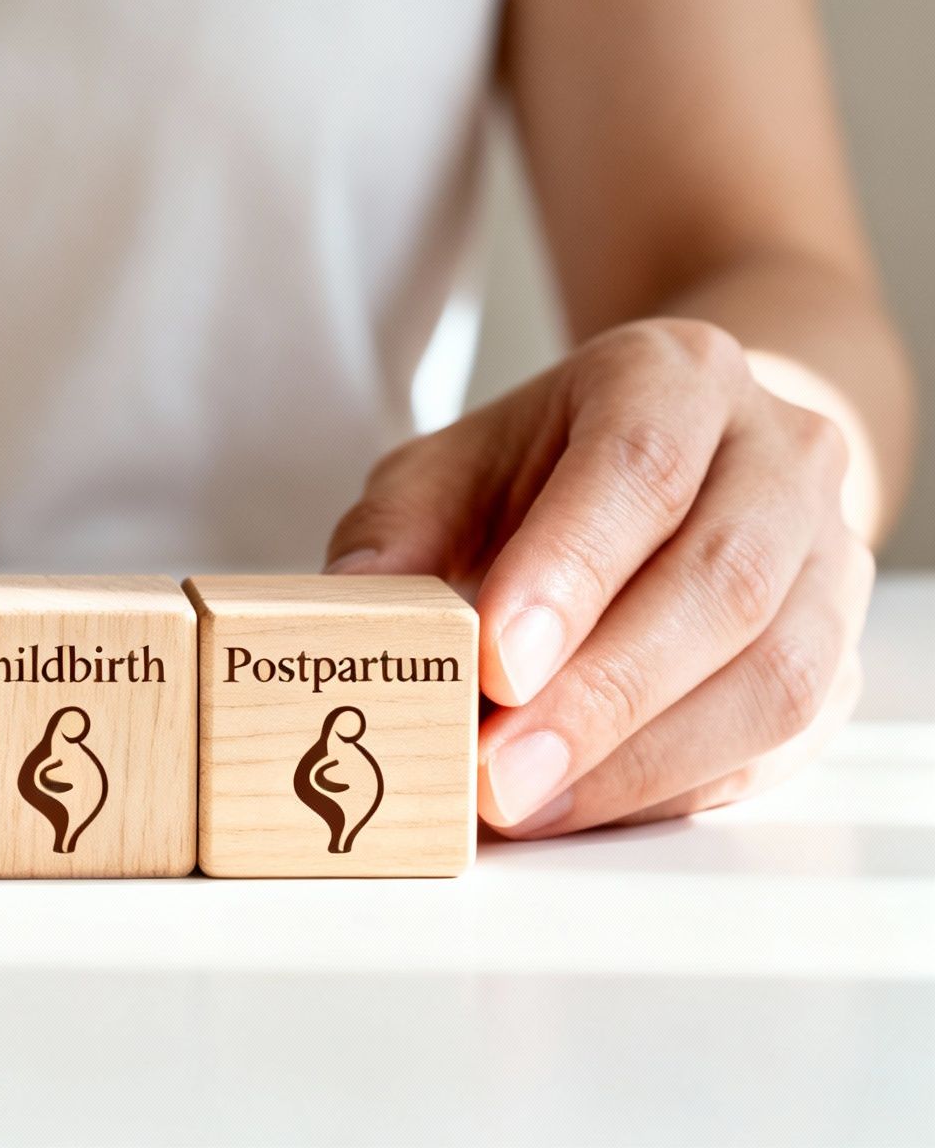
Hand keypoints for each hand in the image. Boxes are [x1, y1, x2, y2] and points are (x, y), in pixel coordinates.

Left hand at [326, 318, 872, 836]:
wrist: (688, 455)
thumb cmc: (548, 470)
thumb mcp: (453, 469)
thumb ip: (397, 533)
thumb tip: (346, 614)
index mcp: (672, 377)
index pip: (637, 469)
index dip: (570, 572)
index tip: (496, 664)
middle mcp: (777, 454)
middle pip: (718, 582)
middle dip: (601, 696)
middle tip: (498, 772)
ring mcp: (828, 554)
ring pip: (773, 673)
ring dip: (643, 760)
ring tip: (528, 804)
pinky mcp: (838, 650)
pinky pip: (783, 736)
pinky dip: (677, 786)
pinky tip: (584, 804)